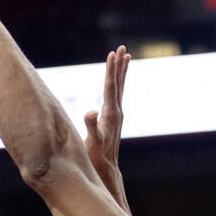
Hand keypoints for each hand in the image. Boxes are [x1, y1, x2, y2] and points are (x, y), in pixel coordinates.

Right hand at [84, 46, 130, 195]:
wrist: (106, 167)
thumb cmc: (97, 155)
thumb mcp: (92, 141)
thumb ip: (91, 127)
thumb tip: (90, 112)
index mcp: (111, 113)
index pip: (111, 87)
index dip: (111, 70)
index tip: (112, 54)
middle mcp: (117, 111)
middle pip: (119, 83)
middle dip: (119, 65)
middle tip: (122, 48)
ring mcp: (117, 114)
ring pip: (120, 87)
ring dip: (121, 71)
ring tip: (125, 56)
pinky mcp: (114, 117)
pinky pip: (116, 94)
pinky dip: (117, 83)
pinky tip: (116, 80)